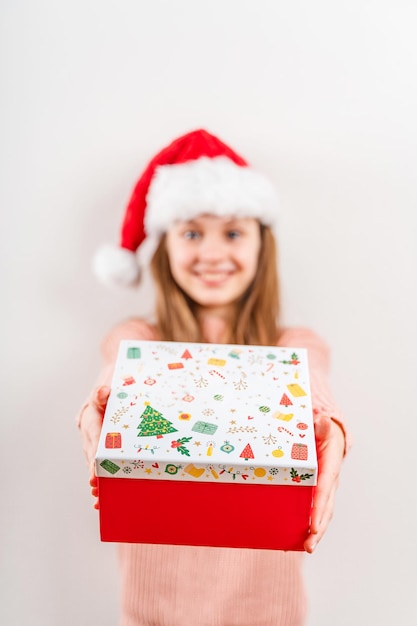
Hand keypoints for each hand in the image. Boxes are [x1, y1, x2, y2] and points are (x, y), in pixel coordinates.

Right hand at [77, 385, 110, 508]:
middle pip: (90, 455)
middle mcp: (88, 428)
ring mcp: (92, 435)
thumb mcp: (110, 382)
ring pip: (93, 460)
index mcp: (89, 416)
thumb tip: (103, 392)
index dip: (95, 459)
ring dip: (96, 478)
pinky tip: (103, 493)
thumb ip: (104, 391)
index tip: (95, 475)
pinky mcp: (99, 439)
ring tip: (99, 500)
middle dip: (94, 474)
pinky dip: (102, 473)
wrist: (112, 376)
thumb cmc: (114, 379)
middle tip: (97, 493)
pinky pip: (99, 458)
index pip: (93, 440)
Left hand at [304, 415, 344, 552]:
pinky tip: (290, 540)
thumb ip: (321, 426)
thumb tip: (323, 420)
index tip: (313, 525)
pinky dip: (305, 526)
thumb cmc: (323, 431)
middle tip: (309, 545)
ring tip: (305, 548)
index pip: (325, 490)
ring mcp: (324, 491)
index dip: (319, 507)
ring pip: (322, 515)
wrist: (329, 436)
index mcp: (330, 467)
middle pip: (326, 509)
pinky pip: (312, 512)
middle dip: (318, 528)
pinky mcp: (316, 494)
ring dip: (314, 533)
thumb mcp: (322, 427)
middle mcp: (330, 483)